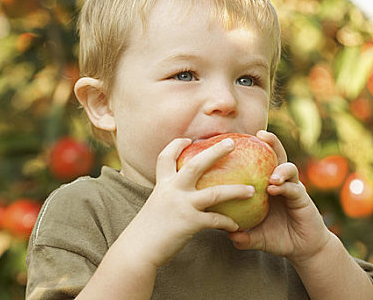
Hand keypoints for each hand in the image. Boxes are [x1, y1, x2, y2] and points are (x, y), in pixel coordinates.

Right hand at [130, 138, 255, 268]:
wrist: (137, 250)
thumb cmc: (146, 231)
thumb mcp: (155, 206)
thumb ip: (167, 198)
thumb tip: (178, 198)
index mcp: (162, 185)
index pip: (166, 157)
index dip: (176, 145)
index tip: (187, 139)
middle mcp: (172, 190)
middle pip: (196, 164)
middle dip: (215, 151)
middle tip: (231, 142)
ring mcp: (181, 205)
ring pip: (215, 193)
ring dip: (236, 191)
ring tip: (252, 190)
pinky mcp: (190, 222)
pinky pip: (216, 220)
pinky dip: (228, 222)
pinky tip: (236, 225)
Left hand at [228, 130, 332, 263]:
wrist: (302, 249)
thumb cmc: (276, 237)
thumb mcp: (255, 236)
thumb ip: (242, 235)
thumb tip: (225, 233)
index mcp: (265, 185)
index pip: (259, 161)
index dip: (250, 148)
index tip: (237, 138)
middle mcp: (279, 182)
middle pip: (276, 156)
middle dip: (271, 142)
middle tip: (260, 134)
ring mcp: (292, 188)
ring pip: (289, 168)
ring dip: (280, 168)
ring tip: (270, 175)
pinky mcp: (303, 198)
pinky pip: (294, 188)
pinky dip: (285, 186)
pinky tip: (274, 187)